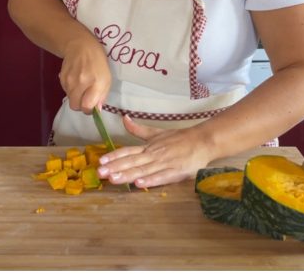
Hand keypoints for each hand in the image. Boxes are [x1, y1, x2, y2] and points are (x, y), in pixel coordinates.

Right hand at [60, 38, 110, 114]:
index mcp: (95, 83)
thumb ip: (102, 96)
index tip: (92, 106)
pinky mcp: (61, 78)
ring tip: (82, 86)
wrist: (81, 46)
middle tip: (86, 99)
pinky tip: (76, 80)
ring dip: (76, 97)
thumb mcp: (107, 79)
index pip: (86, 106)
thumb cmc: (98, 63)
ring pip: (70, 99)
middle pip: (75, 106)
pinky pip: (66, 91)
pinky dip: (71, 90)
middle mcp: (81, 83)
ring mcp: (69, 80)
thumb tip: (96, 110)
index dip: (89, 110)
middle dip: (81, 106)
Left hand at [96, 115, 215, 187]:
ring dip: (128, 175)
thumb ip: (139, 129)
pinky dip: (150, 181)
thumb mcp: (157, 132)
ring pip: (143, 170)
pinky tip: (139, 184)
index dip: (114, 156)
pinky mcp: (176, 172)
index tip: (101, 161)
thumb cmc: (180, 138)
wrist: (203, 141)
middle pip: (132, 162)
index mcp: (148, 147)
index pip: (128, 151)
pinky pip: (161, 177)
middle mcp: (153, 155)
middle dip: (115, 168)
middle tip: (100, 173)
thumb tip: (124, 118)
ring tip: (113, 179)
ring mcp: (164, 163)